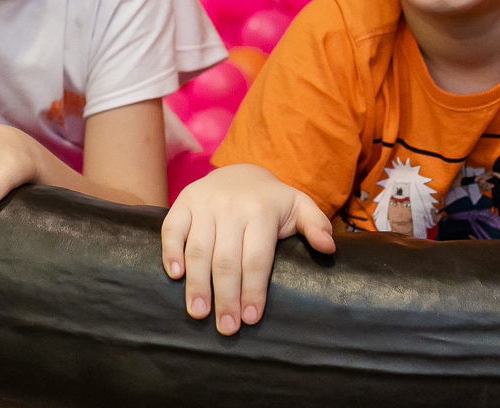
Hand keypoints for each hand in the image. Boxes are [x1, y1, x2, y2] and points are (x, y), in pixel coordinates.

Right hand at [160, 164, 335, 335]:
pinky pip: (172, 228)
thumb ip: (316, 225)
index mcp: (261, 211)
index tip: (252, 319)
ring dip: (197, 284)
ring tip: (199, 313)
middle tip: (226, 328)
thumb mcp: (299, 207)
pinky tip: (176, 276)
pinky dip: (171, 252)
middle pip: (226, 260)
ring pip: (198, 249)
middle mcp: (230, 206)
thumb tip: (328, 247)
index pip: (256, 258)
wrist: (239, 172)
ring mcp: (204, 204)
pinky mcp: (183, 202)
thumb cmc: (271, 201)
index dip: (253, 290)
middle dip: (226, 297)